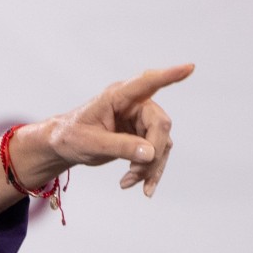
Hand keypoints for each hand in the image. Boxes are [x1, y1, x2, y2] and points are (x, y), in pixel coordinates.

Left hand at [0, 63, 191, 223]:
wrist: (63, 146)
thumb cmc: (70, 137)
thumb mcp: (91, 144)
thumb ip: (120, 146)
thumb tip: (151, 153)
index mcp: (117, 96)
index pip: (146, 83)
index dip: (169, 76)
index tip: (189, 67)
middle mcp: (134, 104)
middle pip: (160, 125)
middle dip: (152, 154)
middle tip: (135, 175)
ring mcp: (140, 120)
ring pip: (162, 143)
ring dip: (150, 167)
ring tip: (128, 183)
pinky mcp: (142, 136)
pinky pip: (156, 154)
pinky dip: (149, 171)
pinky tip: (136, 185)